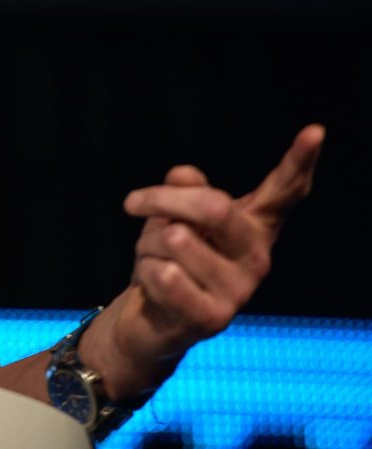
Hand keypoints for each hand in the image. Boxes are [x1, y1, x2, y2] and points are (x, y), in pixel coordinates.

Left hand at [80, 124, 324, 401]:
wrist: (148, 318)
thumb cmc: (166, 257)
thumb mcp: (171, 216)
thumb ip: (183, 192)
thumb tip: (184, 176)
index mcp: (252, 226)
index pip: (284, 191)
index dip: (299, 161)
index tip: (316, 131)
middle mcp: (257, 256)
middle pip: (213, 206)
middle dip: (162, 199)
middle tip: (132, 202)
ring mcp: (240, 290)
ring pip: (175, 238)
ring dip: (147, 244)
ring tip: (157, 262)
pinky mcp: (215, 318)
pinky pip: (162, 273)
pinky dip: (144, 273)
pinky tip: (155, 290)